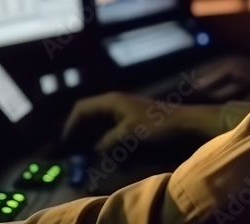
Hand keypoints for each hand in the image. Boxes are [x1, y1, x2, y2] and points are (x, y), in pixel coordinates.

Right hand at [61, 91, 222, 153]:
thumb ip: (108, 140)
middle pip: (89, 113)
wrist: (184, 123)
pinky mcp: (132, 117)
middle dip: (79, 129)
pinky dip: (103, 135)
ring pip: (99, 120)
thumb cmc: (156, 125)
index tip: (65, 141)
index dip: (71, 124)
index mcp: (111, 100)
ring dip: (90, 133)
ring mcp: (124, 108)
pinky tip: (103, 146)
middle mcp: (115, 101)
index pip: (82, 108)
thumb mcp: (129, 134)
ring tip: (84, 149)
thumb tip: (95, 148)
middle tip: (71, 147)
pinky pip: (109, 125)